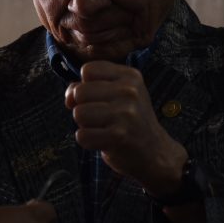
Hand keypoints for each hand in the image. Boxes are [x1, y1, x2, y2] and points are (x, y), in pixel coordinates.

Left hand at [65, 61, 187, 195]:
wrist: (154, 152)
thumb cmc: (130, 121)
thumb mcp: (118, 94)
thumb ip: (89, 87)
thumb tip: (69, 97)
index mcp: (130, 76)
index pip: (88, 70)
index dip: (85, 85)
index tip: (97, 99)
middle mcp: (129, 91)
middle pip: (79, 92)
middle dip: (83, 107)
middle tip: (102, 117)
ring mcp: (125, 114)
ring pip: (79, 113)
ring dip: (85, 125)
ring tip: (103, 128)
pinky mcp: (118, 136)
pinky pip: (82, 136)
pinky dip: (88, 141)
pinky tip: (104, 141)